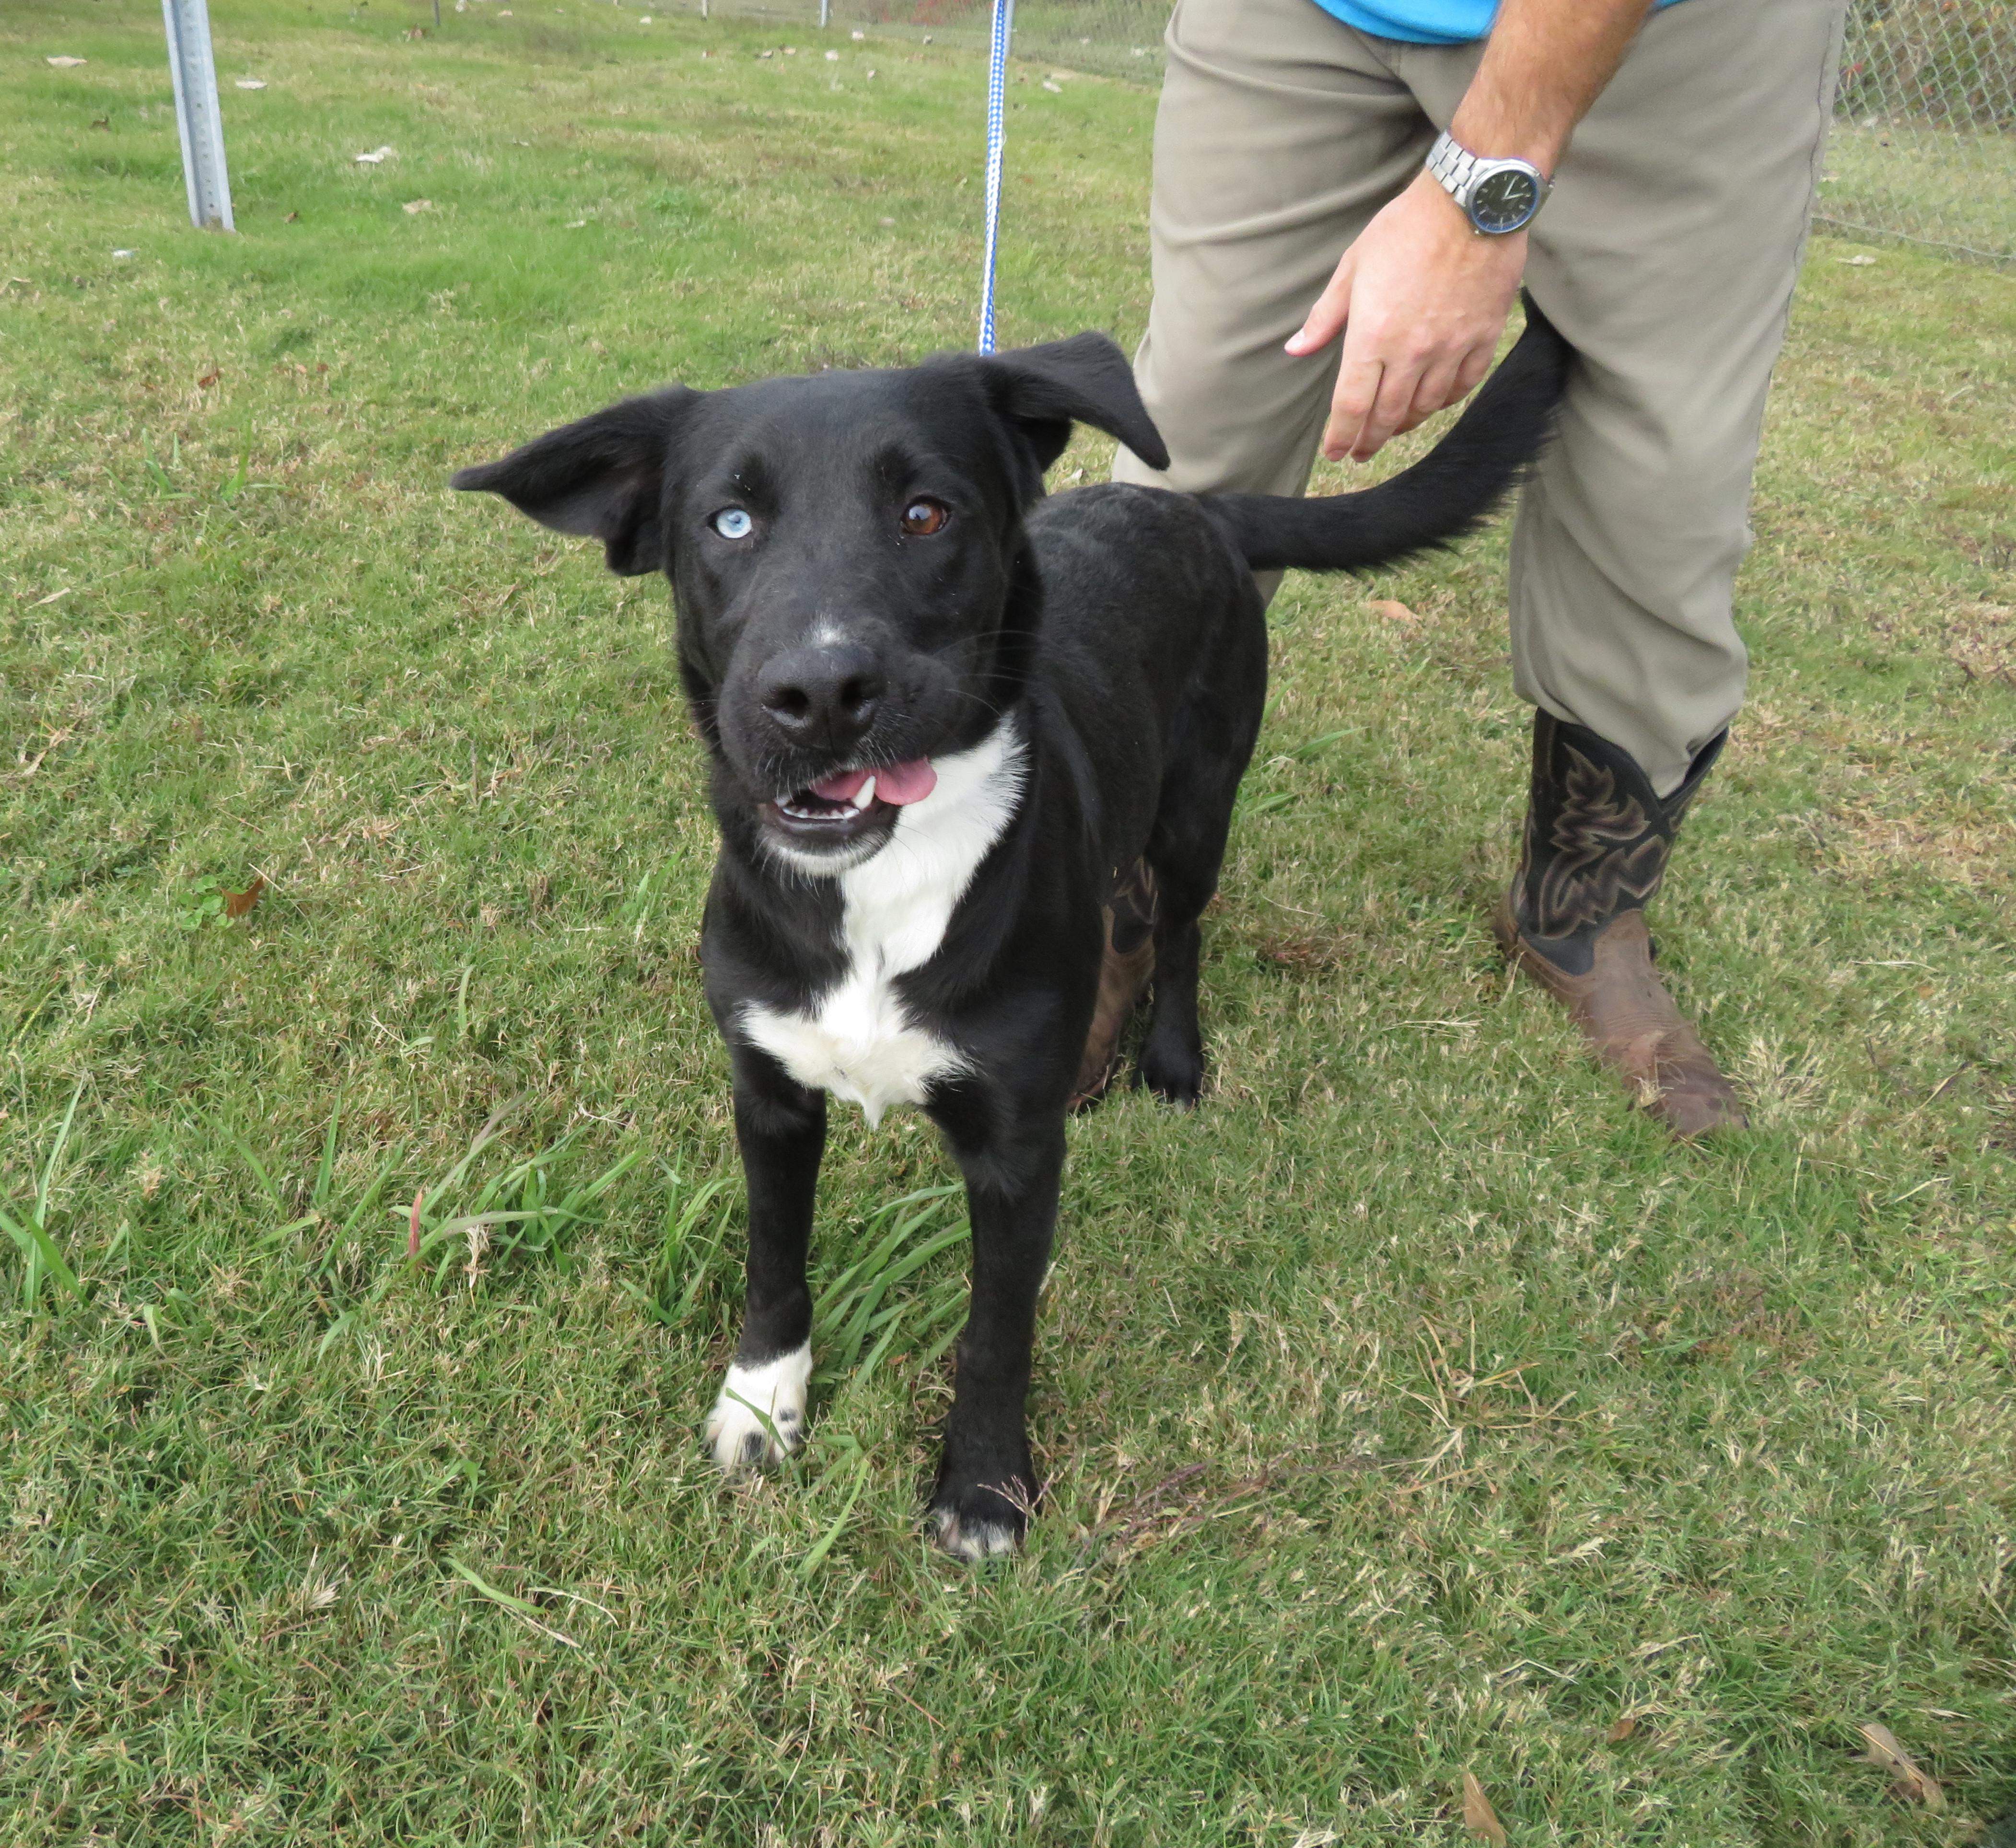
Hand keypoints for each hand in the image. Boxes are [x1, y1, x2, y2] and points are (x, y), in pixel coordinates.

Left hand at [1285, 169, 1528, 462]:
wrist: (1472, 201)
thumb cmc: (1406, 228)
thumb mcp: (1353, 267)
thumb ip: (1325, 316)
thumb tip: (1296, 348)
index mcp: (1373, 336)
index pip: (1351, 406)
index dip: (1341, 437)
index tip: (1335, 453)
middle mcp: (1412, 352)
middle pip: (1387, 416)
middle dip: (1369, 440)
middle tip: (1360, 451)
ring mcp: (1450, 347)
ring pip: (1426, 406)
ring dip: (1405, 424)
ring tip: (1391, 428)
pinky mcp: (1482, 337)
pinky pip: (1463, 386)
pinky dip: (1445, 401)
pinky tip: (1432, 402)